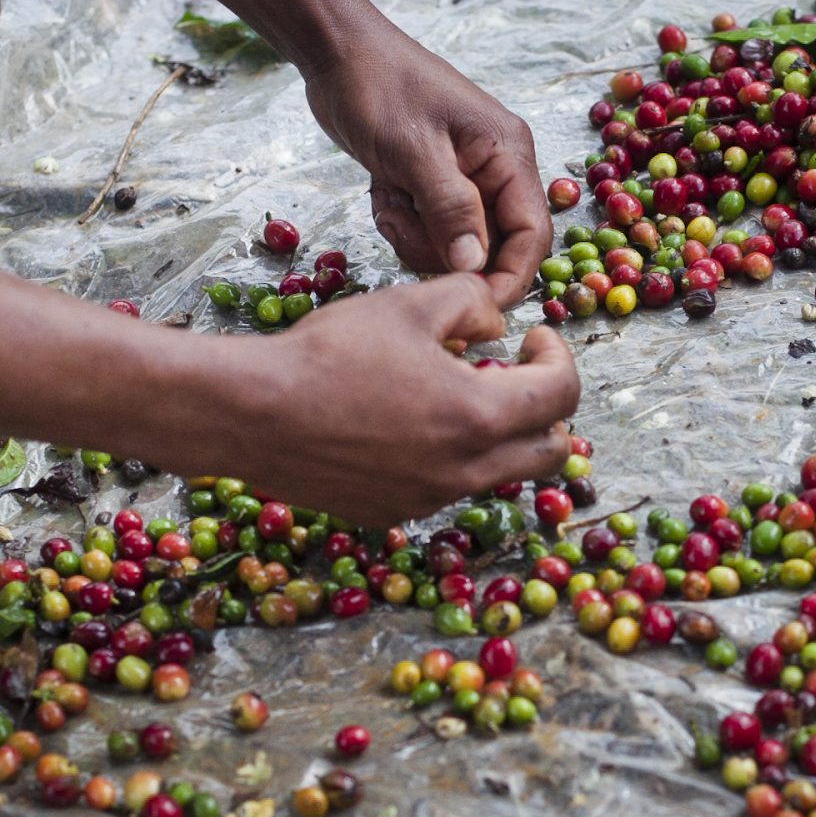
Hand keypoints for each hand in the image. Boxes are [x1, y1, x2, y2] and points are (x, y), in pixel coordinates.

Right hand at [195, 274, 579, 525]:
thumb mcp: (409, 303)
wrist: (254, 413)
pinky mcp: (395, 512)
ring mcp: (429, 498)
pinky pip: (448, 487)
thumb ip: (472, 304)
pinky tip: (413, 423)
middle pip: (549, 453)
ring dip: (500, 435)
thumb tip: (498, 327)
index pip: (561, 396)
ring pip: (500, 473)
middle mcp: (463, 470)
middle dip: (546, 409)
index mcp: (478, 416)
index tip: (535, 338)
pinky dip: (453, 457)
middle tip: (516, 373)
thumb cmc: (330, 353)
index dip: (559, 357)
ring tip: (459, 394)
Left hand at [300, 26, 552, 304]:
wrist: (339, 54)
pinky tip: (383, 190)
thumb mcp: (414, 150)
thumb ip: (449, 210)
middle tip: (402, 217)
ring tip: (389, 196)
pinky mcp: (435, 185)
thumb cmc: (379, 88)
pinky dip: (402, 222)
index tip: (473, 304)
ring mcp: (466, 179)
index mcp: (508, 155)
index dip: (509, 277)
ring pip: (455, 245)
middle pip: (491, 246)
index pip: (531, 234)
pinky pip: (429, 230)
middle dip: (442, 248)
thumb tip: (473, 267)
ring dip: (416, 235)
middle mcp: (496, 170)